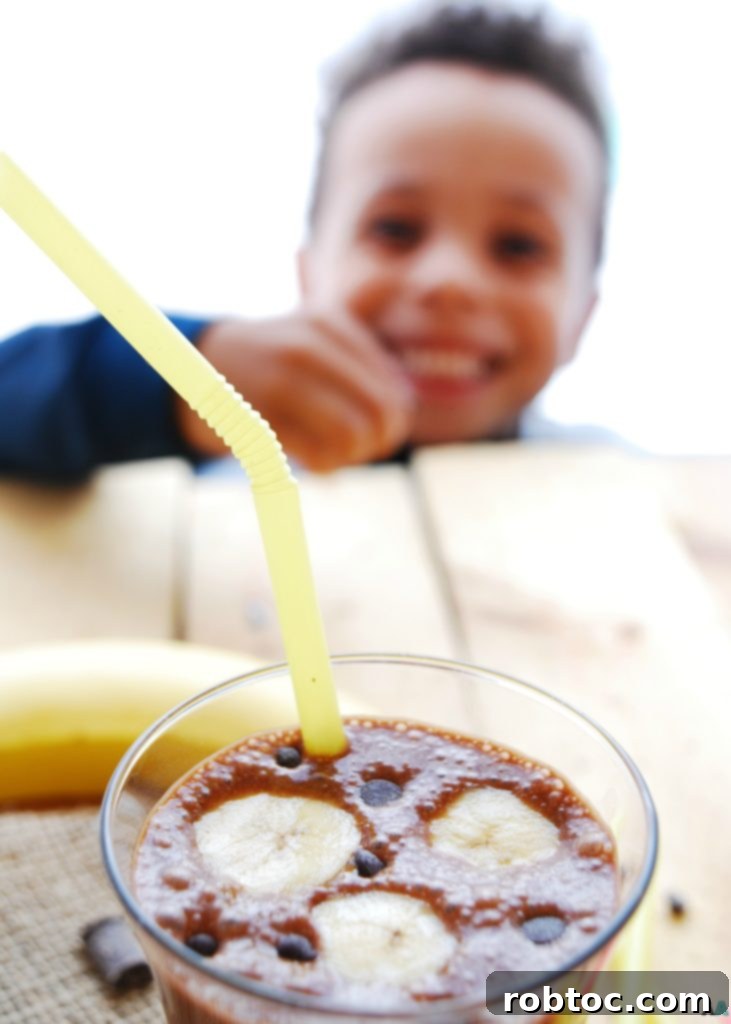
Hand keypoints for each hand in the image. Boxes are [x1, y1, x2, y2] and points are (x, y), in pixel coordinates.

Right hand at [175, 312, 414, 470]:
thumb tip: (402, 414)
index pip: (394, 390)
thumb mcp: (316, 336)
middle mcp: (307, 347)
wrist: (197, 365)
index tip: (373, 431)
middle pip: (380, 414)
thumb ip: (364, 365)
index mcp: (329, 324)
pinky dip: (323, 469)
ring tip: (334, 457)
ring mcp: (279, 381)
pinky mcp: (256, 418)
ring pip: (352, 437)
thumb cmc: (273, 361)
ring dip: (349, 458)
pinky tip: (312, 464)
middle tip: (360, 450)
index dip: (392, 423)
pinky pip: (316, 457)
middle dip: (378, 443)